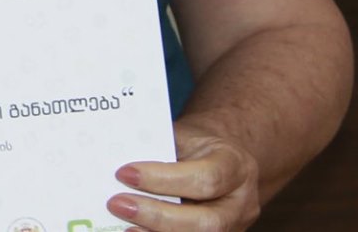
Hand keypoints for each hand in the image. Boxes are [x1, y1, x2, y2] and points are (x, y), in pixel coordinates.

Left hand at [107, 125, 261, 230]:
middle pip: (205, 222)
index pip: (205, 178)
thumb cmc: (198, 146)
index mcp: (235, 166)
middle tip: (118, 204)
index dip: (163, 179)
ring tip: (124, 225)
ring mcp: (233, 227)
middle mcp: (240, 203)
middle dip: (158, 216)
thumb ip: (158, 148)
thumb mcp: (185, 136)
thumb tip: (117, 158)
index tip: (125, 173)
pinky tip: (135, 231)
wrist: (223, 159)